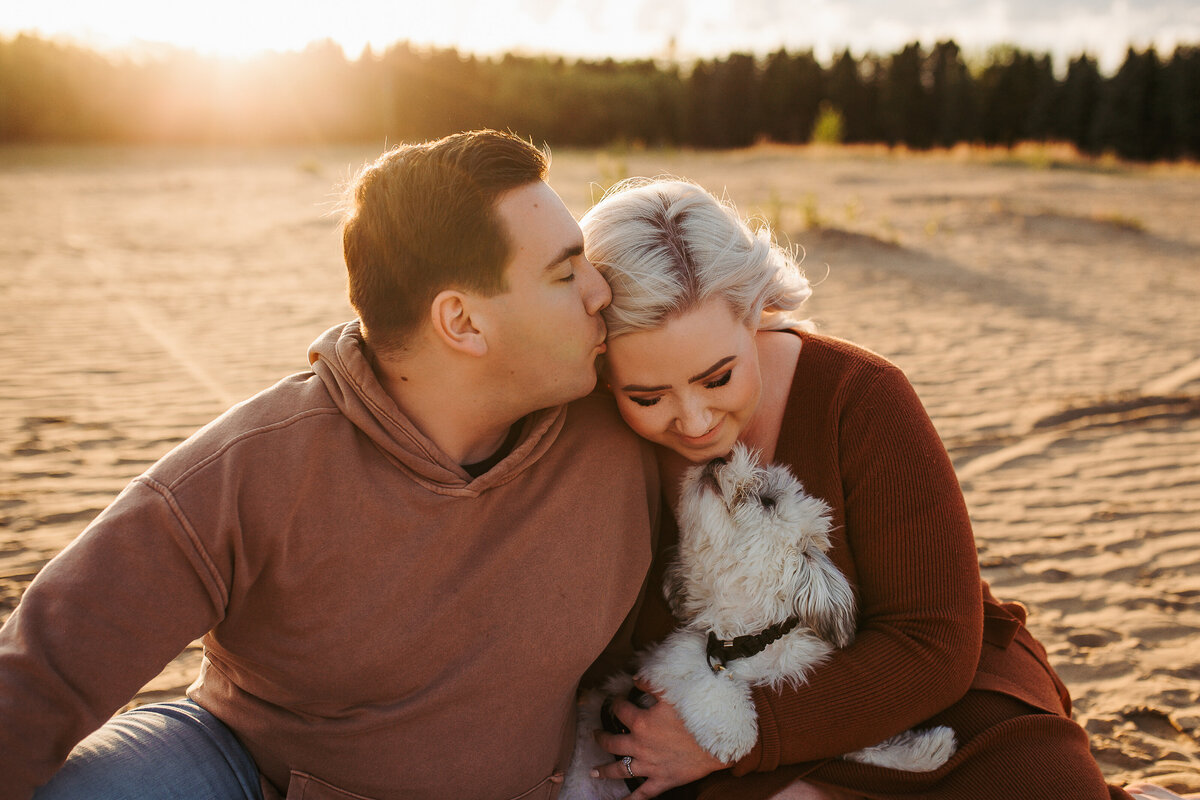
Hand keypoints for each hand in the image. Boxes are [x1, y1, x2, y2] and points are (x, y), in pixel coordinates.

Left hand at [590, 680, 730, 798]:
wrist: (716, 741)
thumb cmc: (695, 715)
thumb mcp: (672, 694)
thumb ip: (651, 684)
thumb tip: (635, 678)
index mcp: (641, 722)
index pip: (619, 710)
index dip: (615, 703)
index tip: (614, 701)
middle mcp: (639, 745)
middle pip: (611, 743)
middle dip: (601, 738)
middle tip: (595, 735)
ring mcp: (649, 766)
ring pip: (620, 769)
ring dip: (605, 771)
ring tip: (594, 772)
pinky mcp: (662, 780)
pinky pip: (643, 794)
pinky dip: (631, 799)